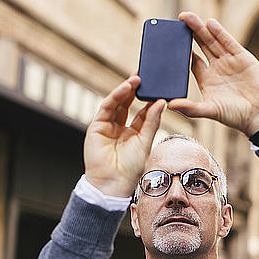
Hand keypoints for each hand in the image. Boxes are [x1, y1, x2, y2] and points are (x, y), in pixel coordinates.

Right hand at [84, 75, 165, 196]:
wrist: (114, 182)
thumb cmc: (131, 168)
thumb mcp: (146, 141)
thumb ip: (152, 121)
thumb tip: (162, 102)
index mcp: (133, 133)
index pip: (142, 111)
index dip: (149, 99)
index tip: (160, 87)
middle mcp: (120, 127)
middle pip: (128, 103)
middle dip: (137, 89)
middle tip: (148, 75)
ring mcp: (107, 126)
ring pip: (117, 102)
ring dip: (127, 89)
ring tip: (138, 78)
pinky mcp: (97, 126)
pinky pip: (107, 106)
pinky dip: (116, 95)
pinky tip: (126, 87)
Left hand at [167, 12, 258, 136]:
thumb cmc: (235, 116)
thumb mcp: (210, 111)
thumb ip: (190, 108)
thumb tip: (170, 105)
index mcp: (207, 80)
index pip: (192, 61)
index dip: (182, 51)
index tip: (170, 42)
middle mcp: (217, 68)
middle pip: (201, 46)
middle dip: (191, 32)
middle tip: (179, 19)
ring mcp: (230, 61)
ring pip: (213, 41)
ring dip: (201, 29)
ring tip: (188, 17)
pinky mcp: (242, 57)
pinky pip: (228, 42)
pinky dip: (219, 33)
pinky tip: (209, 23)